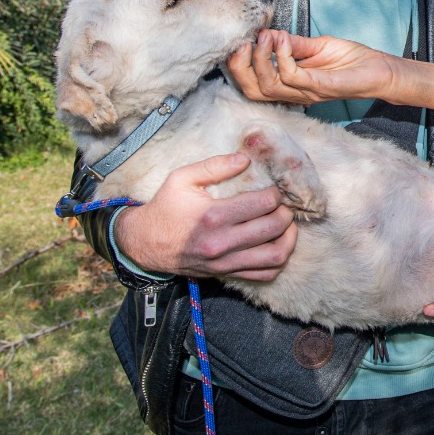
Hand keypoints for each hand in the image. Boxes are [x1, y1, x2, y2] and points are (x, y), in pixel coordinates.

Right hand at [113, 153, 297, 281]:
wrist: (145, 243)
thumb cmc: (165, 207)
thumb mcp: (182, 178)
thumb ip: (214, 166)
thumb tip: (245, 159)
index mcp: (213, 215)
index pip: (262, 203)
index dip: (275, 194)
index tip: (272, 190)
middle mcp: (222, 242)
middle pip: (274, 228)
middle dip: (286, 214)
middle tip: (283, 206)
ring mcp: (225, 262)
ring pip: (275, 256)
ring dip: (289, 239)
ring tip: (286, 226)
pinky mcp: (226, 274)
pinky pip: (264, 275)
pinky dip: (277, 261)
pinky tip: (276, 245)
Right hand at [228, 30, 395, 104]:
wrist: (381, 70)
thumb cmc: (351, 60)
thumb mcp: (317, 46)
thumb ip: (294, 44)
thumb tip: (270, 33)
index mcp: (290, 85)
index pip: (252, 85)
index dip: (239, 66)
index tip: (240, 41)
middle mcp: (295, 93)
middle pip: (253, 91)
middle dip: (240, 67)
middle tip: (243, 43)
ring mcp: (307, 92)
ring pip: (269, 86)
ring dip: (262, 58)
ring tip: (265, 37)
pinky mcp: (322, 88)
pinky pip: (293, 78)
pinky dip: (283, 57)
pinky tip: (283, 39)